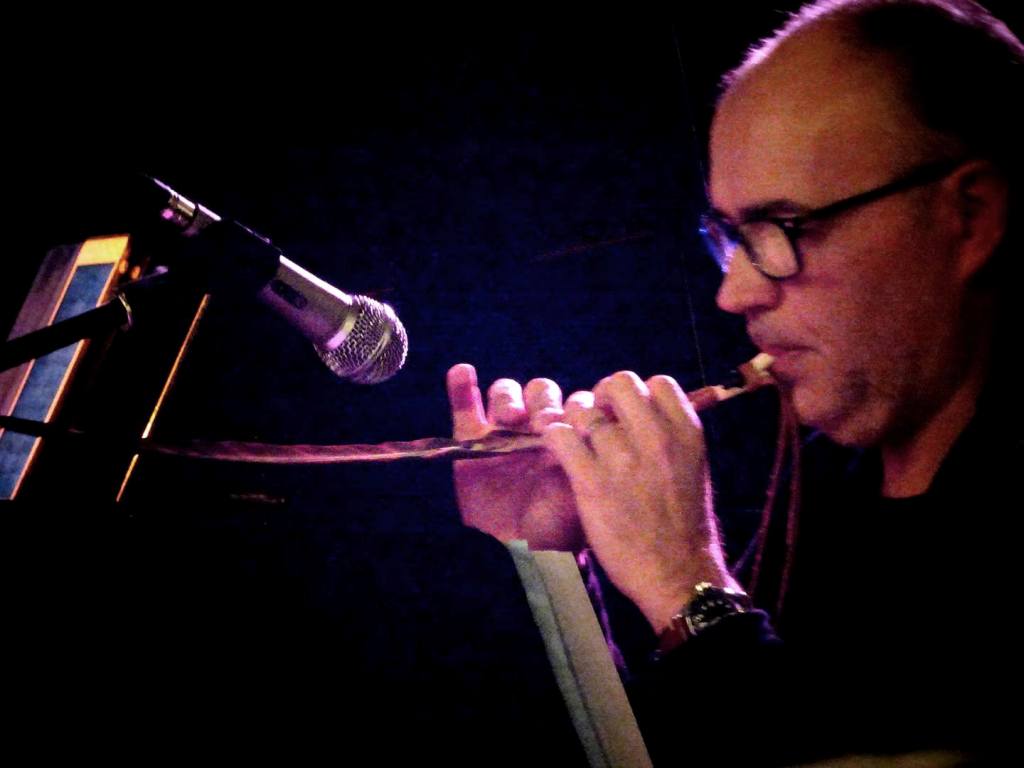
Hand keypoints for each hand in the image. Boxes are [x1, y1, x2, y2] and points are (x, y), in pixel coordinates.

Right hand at [447, 364, 583, 550]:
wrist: (517, 554)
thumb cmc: (556, 530)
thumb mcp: (583, 496)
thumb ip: (588, 464)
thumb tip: (599, 437)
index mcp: (568, 439)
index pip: (574, 403)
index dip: (575, 406)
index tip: (575, 422)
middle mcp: (537, 430)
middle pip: (540, 392)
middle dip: (543, 401)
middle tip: (542, 422)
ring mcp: (502, 434)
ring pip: (506, 394)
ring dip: (509, 397)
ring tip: (510, 417)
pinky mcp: (469, 441)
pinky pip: (464, 406)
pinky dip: (462, 386)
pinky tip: (463, 373)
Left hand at [543, 371, 736, 631]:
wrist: (677, 573)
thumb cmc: (685, 525)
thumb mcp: (693, 468)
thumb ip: (671, 435)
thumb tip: (643, 412)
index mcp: (686, 432)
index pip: (658, 382)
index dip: (638, 394)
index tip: (629, 414)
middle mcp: (656, 437)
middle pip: (617, 383)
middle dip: (602, 397)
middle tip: (597, 421)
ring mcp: (622, 458)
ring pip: (582, 409)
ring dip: (574, 421)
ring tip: (576, 442)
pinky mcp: (591, 481)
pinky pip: (560, 436)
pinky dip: (554, 438)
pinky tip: (560, 453)